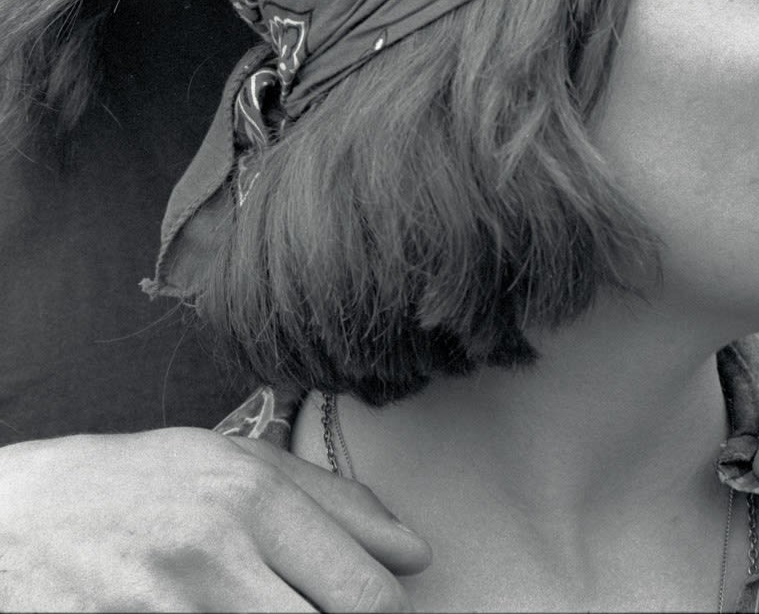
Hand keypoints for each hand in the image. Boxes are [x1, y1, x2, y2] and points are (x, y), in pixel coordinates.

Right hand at [0, 427, 430, 611]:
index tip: (373, 612)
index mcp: (251, 497)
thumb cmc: (138, 486)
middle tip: (322, 611)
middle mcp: (217, 556)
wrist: (20, 522)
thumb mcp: (233, 463)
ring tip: (262, 609)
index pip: (368, 595)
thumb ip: (334, 503)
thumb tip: (415, 553)